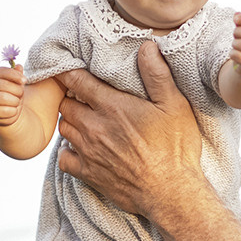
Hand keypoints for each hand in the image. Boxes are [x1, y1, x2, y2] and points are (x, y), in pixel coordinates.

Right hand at [0, 63, 24, 125]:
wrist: (7, 114)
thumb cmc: (12, 95)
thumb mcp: (17, 84)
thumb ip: (17, 75)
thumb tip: (19, 66)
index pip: (2, 71)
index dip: (14, 75)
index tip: (25, 80)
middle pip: (4, 85)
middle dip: (17, 90)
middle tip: (20, 95)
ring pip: (3, 97)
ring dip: (15, 101)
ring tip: (16, 102)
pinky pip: (4, 110)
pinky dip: (13, 111)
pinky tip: (13, 111)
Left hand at [57, 40, 210, 218]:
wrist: (172, 194)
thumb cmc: (176, 149)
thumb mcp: (174, 106)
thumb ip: (157, 75)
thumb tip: (146, 46)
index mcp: (112, 106)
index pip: (76, 80)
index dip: (68, 72)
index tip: (68, 68)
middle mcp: (94, 127)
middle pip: (65, 104)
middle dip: (71, 98)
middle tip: (84, 98)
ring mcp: (88, 152)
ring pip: (64, 128)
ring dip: (71, 122)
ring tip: (85, 121)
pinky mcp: (88, 174)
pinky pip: (64, 158)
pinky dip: (68, 151)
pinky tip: (82, 149)